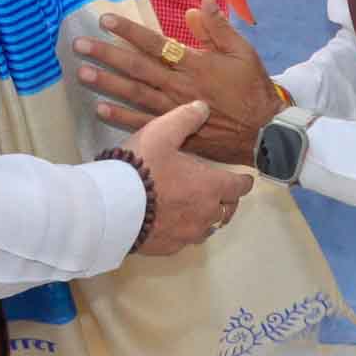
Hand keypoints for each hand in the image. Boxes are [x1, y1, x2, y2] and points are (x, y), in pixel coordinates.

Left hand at [76, 0, 284, 165]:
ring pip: (134, 93)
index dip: (129, 30)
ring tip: (82, 72)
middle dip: (107, 54)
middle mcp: (178, 86)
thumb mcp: (242, 51)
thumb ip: (219, 26)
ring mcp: (173, 110)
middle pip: (137, 67)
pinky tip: (100, 108)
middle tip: (79, 45)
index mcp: (194, 64)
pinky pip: (143, 123)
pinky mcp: (174, 131)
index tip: (105, 19)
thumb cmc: (252, 87)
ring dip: (107, 83)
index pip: (155, 43)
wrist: (263, 131)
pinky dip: (121, 117)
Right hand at [119, 99, 254, 255]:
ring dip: (206, 217)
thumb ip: (185, 118)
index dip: (243, 182)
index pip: (240, 187)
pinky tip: (172, 222)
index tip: (243, 179)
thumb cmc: (142, 166)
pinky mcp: (169, 247)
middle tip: (220, 192)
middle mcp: (205, 213)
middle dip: (226, 200)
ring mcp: (187, 234)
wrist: (112, 206)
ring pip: (208, 228)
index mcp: (210, 186)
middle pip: (227, 210)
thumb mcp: (162, 132)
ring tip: (196, 207)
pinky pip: (185, 240)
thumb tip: (204, 108)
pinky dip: (185, 230)